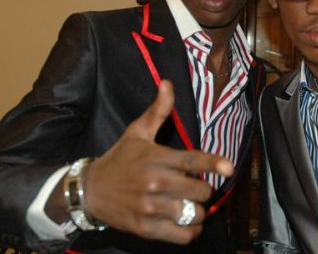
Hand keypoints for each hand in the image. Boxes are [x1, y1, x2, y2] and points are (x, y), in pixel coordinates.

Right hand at [84, 80, 233, 243]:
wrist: (89, 191)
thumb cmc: (119, 159)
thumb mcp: (136, 132)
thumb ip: (158, 110)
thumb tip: (167, 83)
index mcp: (157, 158)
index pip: (191, 161)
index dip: (213, 164)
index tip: (228, 168)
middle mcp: (155, 183)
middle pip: (200, 191)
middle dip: (203, 190)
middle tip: (193, 187)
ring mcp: (150, 208)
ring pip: (193, 214)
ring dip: (197, 211)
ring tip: (188, 205)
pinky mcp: (146, 228)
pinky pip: (182, 235)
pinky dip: (190, 232)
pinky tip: (186, 223)